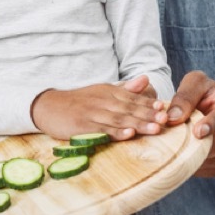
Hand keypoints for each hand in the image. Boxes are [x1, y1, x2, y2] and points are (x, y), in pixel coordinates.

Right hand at [31, 76, 166, 140]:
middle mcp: (102, 101)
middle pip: (129, 109)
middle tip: (165, 119)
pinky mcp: (83, 127)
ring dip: (138, 125)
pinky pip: (102, 130)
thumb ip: (125, 88)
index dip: (149, 104)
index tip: (165, 108)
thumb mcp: (102, 91)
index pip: (133, 98)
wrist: (49, 106)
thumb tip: (146, 80)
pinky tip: (128, 135)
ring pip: (119, 120)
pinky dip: (116, 133)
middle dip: (148, 114)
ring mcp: (93, 114)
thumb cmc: (79, 102)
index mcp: (108, 92)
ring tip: (154, 129)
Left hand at [169, 71, 214, 177]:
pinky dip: (188, 162)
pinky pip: (204, 169)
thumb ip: (186, 96)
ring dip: (188, 152)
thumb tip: (173, 118)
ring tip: (172, 141)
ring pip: (210, 158)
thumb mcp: (198, 84)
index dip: (214, 124)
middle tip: (170, 137)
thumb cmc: (209, 95)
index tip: (198, 132)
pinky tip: (179, 151)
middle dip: (195, 141)